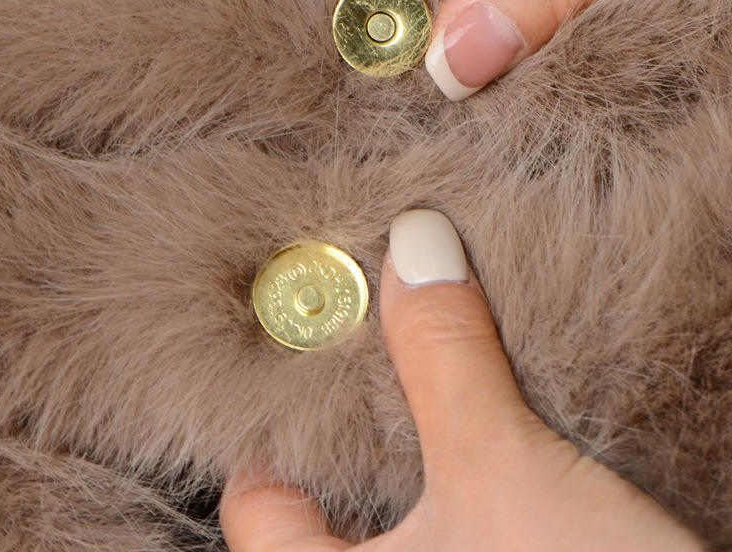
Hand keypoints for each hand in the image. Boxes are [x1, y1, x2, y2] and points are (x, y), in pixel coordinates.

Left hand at [221, 209, 702, 550]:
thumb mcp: (504, 476)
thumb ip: (446, 359)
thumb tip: (415, 245)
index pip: (257, 496)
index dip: (276, 415)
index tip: (307, 346)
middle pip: (334, 490)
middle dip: (357, 411)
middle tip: (376, 332)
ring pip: (405, 501)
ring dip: (423, 432)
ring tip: (435, 360)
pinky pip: (463, 516)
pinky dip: (469, 463)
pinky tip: (494, 416)